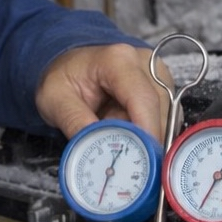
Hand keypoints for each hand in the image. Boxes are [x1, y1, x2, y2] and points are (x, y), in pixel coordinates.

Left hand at [34, 42, 168, 141]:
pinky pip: (165, 120)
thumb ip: (76, 123)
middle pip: (160, 111)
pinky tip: (123, 129)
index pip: (143, 99)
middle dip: (142, 139)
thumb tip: (101, 150)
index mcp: (118, 60)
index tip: (144, 160)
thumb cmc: (62, 79)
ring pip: (166, 119)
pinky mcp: (162, 89)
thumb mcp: (54, 101)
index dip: (147, 132)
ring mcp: (158, 75)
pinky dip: (146, 132)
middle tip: (117, 154)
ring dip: (143, 136)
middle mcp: (145, 63)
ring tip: (112, 132)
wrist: (68, 68)